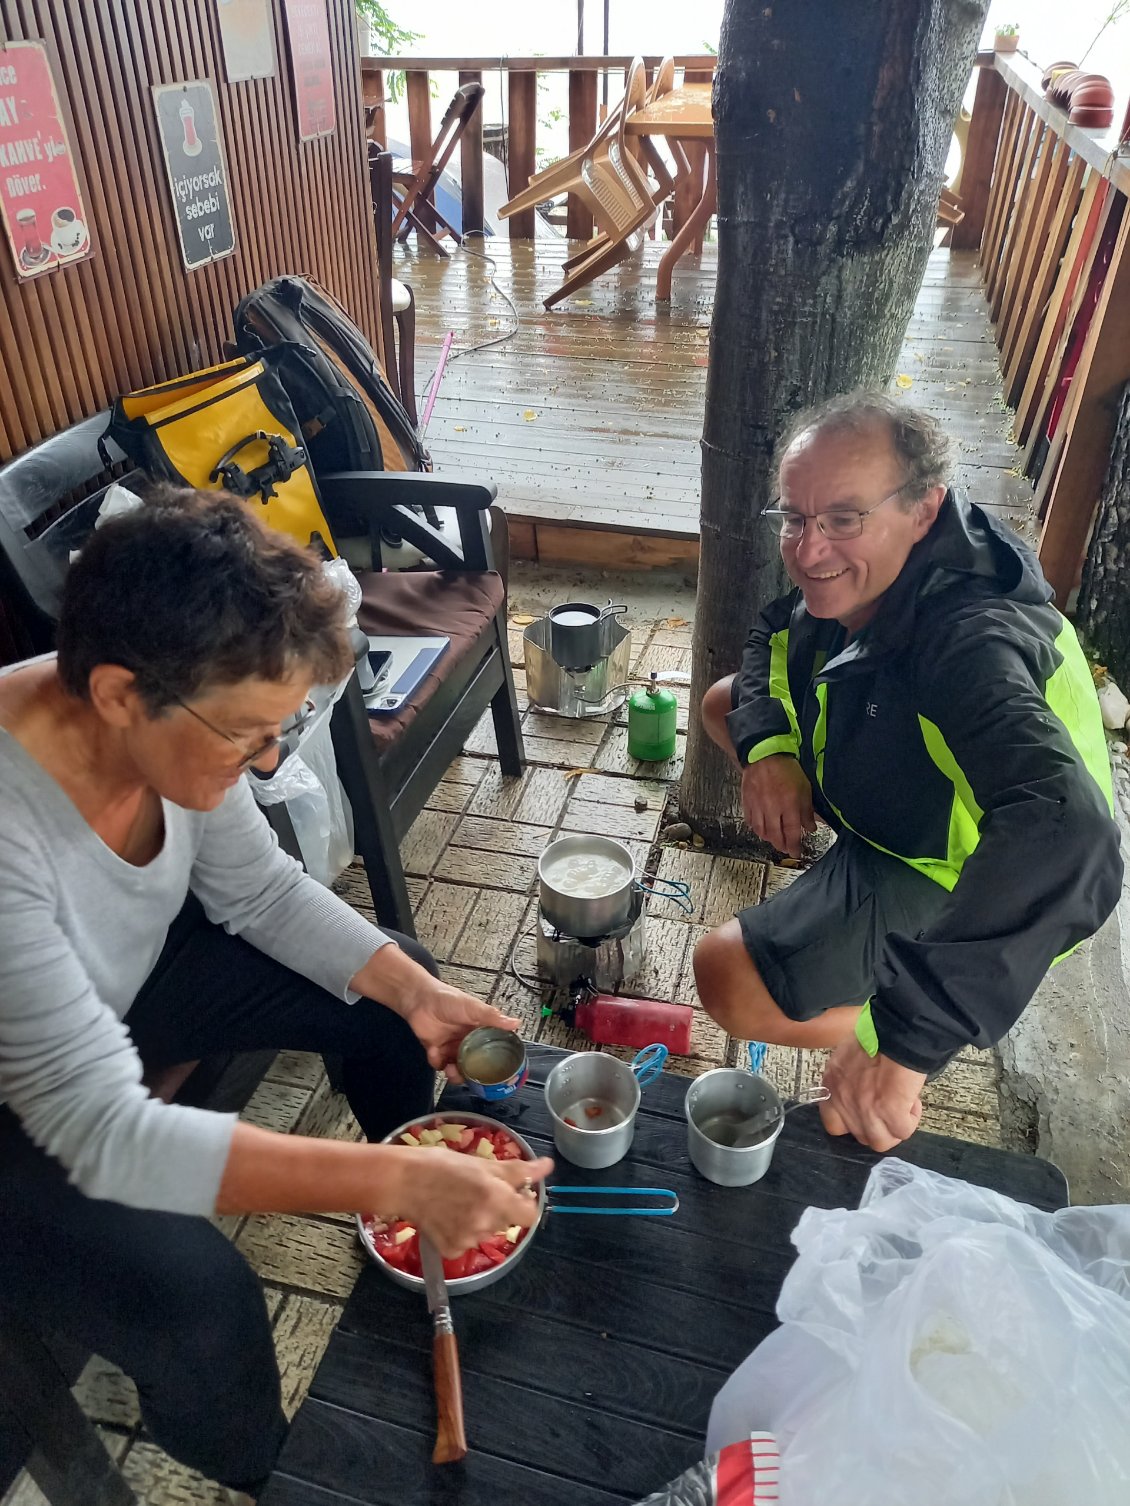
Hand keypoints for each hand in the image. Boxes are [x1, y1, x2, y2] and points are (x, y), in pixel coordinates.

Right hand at [394, 1147, 553, 1258]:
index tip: (514, 1193)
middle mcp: (485, 1223)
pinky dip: (462, 1232)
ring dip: (481, 1220)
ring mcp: (467, 1239)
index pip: (529, 1215)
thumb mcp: (483, 1163)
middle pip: (507, 1222)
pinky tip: (448, 1216)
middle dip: (500, 1208)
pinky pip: (468, 1243)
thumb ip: (519, 1171)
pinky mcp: (451, 1250)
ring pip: (487, 1232)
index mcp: (496, 1198)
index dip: (524, 1203)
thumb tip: (547, 1166)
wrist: (403, 1181)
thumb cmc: (443, 1165)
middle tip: (478, 1190)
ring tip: (459, 1201)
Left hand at [402, 981, 520, 1080]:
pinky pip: (439, 1064)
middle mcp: (467, 1041)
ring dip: (456, 1073)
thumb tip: (517, 1023)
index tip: (497, 1074)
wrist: (420, 999)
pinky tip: (435, 1053)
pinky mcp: (435, 1051)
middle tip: (472, 1077)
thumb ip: (492, 1018)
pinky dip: (437, 1062)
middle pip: (475, 1064)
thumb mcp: (473, 1008)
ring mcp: (451, 1047)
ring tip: (452, 1070)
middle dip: (474, 1074)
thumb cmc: (449, 1000)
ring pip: (458, 1068)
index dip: (494, 1063)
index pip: (491, 1051)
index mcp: (479, 1032)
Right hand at [740, 755, 815, 857]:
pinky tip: (761, 829)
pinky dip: (756, 828)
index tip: (796, 853)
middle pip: (775, 836)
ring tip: (775, 839)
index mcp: (789, 806)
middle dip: (781, 845)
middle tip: (786, 849)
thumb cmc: (786, 769)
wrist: (764, 755)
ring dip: (769, 839)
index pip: (792, 833)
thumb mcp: (805, 788)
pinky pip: (750, 822)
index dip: (794, 846)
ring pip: (762, 831)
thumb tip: (810, 828)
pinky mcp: (747, 803)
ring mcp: (758, 807)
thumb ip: (807, 811)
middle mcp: (772, 810)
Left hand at [819, 1038, 925, 1151]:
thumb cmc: (874, 1036)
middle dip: (877, 1126)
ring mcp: (866, 1112)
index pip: (833, 1124)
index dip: (852, 1123)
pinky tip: (912, 1103)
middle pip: (860, 1135)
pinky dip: (910, 1120)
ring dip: (893, 1129)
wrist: (895, 1034)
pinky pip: (902, 1131)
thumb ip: (848, 1075)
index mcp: (832, 1086)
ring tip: (902, 1110)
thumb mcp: (848, 1054)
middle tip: (888, 1110)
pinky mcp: (890, 1114)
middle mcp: (845, 1103)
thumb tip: (859, 1083)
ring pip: (880, 1142)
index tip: (865, 1114)